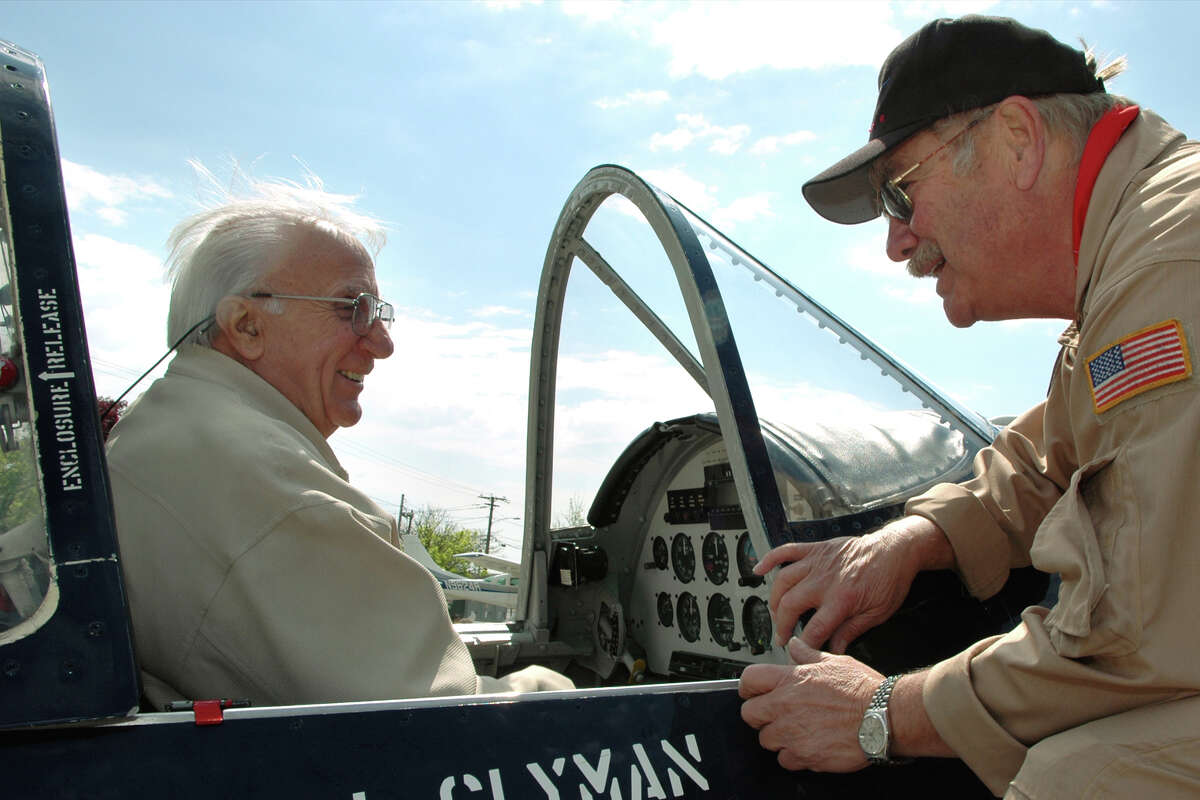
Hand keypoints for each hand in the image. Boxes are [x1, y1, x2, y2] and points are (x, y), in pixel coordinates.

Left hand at [739, 638, 880, 771]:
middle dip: (760, 715)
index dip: (749, 687)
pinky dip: (794, 756)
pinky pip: (785, 760)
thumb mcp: (833, 662)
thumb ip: (807, 655)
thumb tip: (795, 646)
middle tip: (775, 714)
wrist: (883, 717)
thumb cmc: (862, 690)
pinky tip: (808, 745)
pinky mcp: (804, 755)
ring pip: (765, 739)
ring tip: (797, 730)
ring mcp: (792, 733)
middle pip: (749, 714)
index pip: (748, 680)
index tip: (753, 692)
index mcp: (790, 680)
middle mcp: (785, 706)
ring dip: (777, 737)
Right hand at [756, 517, 944, 651]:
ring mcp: (817, 562)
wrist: (896, 550)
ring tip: (775, 613)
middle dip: (781, 626)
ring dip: (774, 600)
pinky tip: (758, 569)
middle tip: (782, 637)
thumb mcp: (876, 614)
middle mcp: (825, 580)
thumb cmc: (889, 580)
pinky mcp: (815, 549)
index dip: (803, 645)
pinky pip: (787, 551)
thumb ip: (851, 631)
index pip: (814, 629)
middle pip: (790, 606)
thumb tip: (833, 651)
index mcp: (842, 599)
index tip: (798, 653)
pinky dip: (769, 558)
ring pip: (783, 581)